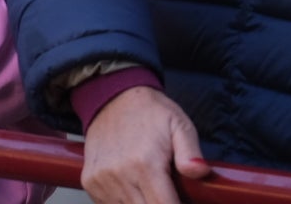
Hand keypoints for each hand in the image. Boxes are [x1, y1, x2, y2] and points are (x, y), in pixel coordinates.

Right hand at [81, 86, 209, 203]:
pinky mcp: (90, 182)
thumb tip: (200, 172)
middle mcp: (120, 174)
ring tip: (151, 187)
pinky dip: (125, 202)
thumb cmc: (149, 112)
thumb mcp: (179, 124)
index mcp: (145, 163)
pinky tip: (133, 187)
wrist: (112, 97)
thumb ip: (191, 152)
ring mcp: (102, 180)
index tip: (184, 201)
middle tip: (167, 192)